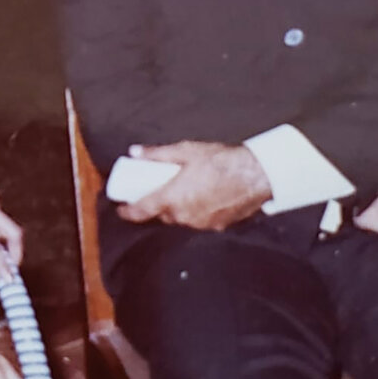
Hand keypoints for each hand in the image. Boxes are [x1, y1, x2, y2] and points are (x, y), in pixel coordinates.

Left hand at [117, 141, 270, 229]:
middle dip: (158, 205)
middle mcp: (184, 216)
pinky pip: (199, 222)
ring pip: (181, 219)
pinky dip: (196, 212)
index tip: (121, 209)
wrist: (256, 175)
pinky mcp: (217, 226)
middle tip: (160, 190)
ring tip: (184, 191)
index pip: (141, 211)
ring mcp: (201, 224)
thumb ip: (157, 154)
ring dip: (178, 209)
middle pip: (162, 215)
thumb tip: (135, 152)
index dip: (127, 212)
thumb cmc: (221, 162)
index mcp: (172, 199)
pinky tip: (203, 198)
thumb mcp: (185, 152)